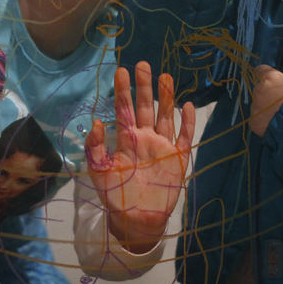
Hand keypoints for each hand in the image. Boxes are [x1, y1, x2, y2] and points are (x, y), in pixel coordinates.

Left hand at [84, 61, 194, 252]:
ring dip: (166, 97)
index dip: (123, 91)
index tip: (121, 70)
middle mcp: (145, 138)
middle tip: (142, 64)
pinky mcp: (178, 158)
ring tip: (165, 76)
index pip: (124, 109)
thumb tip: (95, 122)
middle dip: (144, 86)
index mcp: (126, 139)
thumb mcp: (99, 171)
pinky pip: (184, 136)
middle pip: (146, 107)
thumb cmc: (116, 194)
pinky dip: (187, 122)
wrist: (136, 219)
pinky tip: (187, 105)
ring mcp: (162, 146)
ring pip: (165, 116)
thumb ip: (95, 147)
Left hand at [250, 39, 282, 135]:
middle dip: (269, 90)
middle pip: (260, 86)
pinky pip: (257, 115)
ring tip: (282, 110)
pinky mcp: (253, 121)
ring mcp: (254, 106)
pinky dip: (265, 116)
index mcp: (268, 77)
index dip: (271, 75)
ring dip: (267, 103)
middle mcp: (257, 90)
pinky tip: (276, 120)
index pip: (262, 70)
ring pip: (259, 100)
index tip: (281, 82)